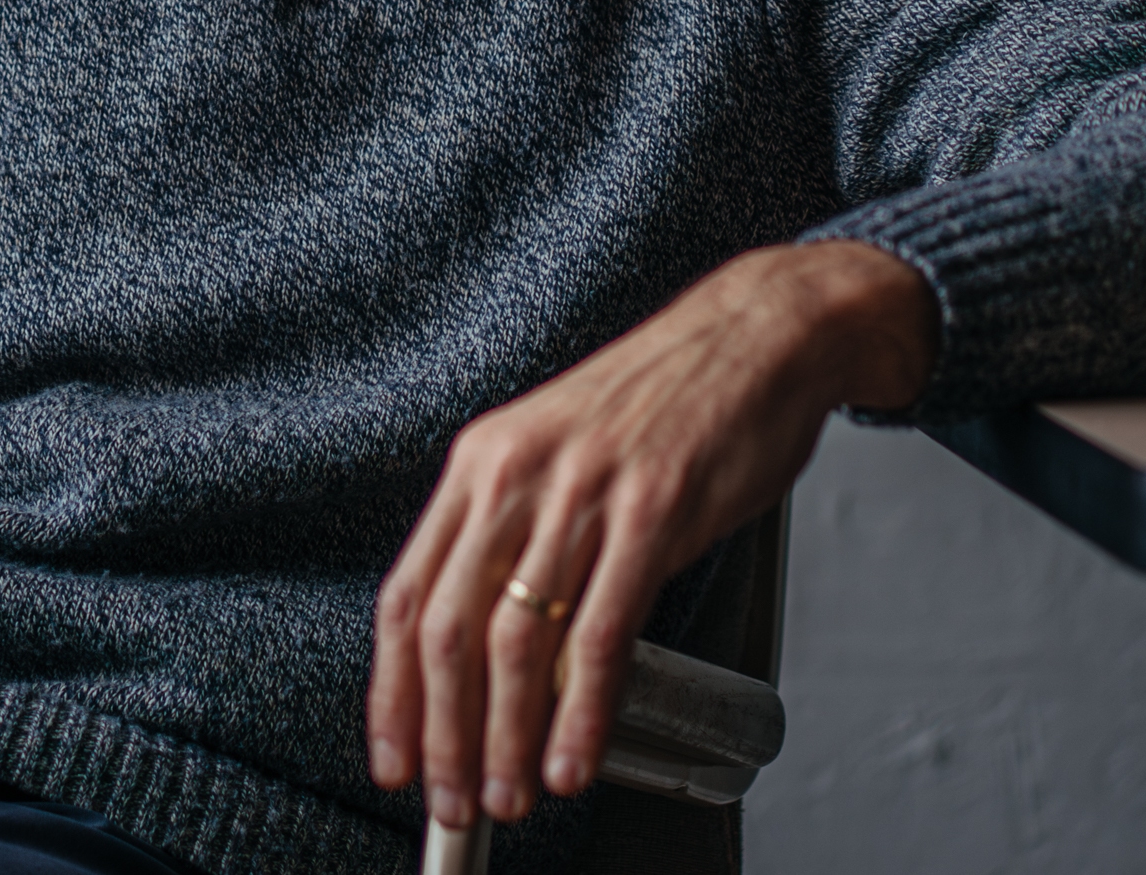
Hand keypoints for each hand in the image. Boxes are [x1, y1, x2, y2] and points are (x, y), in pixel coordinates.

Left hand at [366, 242, 935, 831]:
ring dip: (505, 738)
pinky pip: (601, 633)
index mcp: (480, 463)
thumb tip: (488, 657)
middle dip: (442, 736)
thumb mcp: (559, 458)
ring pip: (516, 640)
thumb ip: (516, 540)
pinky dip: (582, 712)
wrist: (753, 338)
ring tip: (511, 797)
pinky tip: (573, 758)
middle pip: (448, 630)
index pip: (406, 596)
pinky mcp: (651, 512)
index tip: (394, 759)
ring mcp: (582, 492)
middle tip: (453, 806)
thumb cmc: (662, 407)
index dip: (393, 692)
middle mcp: (515, 475)